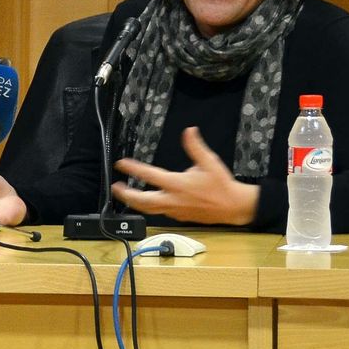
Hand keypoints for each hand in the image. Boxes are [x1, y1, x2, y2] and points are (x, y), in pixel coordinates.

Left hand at [111, 127, 258, 225]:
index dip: (133, 168)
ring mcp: (174, 210)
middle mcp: (172, 199)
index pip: (149, 175)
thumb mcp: (209, 162)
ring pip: (148, 209)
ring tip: (125, 195)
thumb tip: (189, 131)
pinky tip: (147, 202)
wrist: (233, 207)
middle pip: (142, 200)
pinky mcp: (178, 217)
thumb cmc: (221, 184)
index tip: (121, 163)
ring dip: (134, 202)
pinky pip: (159, 212)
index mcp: (177, 184)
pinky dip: (149, 207)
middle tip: (115, 187)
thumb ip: (195, 147)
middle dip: (126, 194)